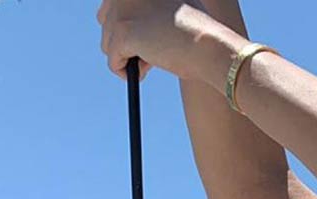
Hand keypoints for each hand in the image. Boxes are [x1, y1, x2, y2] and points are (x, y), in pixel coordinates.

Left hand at [97, 0, 213, 81]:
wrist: (211, 46)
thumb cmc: (201, 31)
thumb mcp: (175, 5)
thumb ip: (152, 4)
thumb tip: (136, 22)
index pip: (114, 3)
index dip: (128, 23)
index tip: (144, 36)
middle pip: (105, 21)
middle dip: (124, 40)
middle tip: (149, 52)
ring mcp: (123, 9)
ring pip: (107, 42)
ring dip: (126, 56)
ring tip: (151, 61)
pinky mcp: (124, 32)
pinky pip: (113, 61)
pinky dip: (124, 71)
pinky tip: (144, 73)